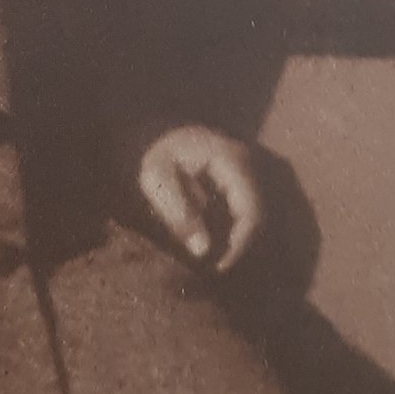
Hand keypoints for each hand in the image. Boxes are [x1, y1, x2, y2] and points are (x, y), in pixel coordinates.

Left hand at [138, 125, 263, 272]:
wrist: (139, 126)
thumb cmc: (146, 149)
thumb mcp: (156, 180)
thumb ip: (179, 213)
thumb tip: (203, 250)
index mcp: (229, 159)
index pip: (251, 209)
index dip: (240, 242)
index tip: (219, 265)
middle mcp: (242, 160)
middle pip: (255, 211)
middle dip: (238, 242)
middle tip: (215, 267)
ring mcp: (237, 165)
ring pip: (248, 210)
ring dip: (233, 235)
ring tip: (211, 258)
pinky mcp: (228, 173)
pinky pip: (237, 204)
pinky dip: (227, 226)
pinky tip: (207, 239)